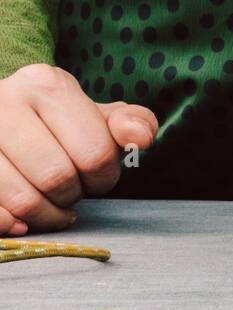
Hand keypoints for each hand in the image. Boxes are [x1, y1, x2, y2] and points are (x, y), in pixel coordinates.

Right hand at [0, 64, 157, 232]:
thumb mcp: (94, 115)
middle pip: (57, 178)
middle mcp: (5, 102)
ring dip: (45, 215)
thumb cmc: (56, 122)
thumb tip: (141, 137)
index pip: (94, 152)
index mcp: (45, 85)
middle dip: (72, 195)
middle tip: (70, 190)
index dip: (104, 177)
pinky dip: (12, 224)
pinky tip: (21, 217)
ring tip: (50, 204)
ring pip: (21, 200)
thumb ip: (129, 124)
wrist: (2, 114)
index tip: (96, 174)